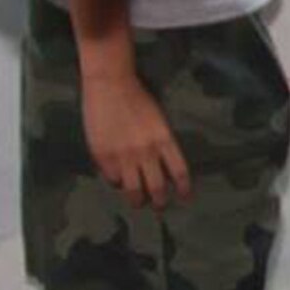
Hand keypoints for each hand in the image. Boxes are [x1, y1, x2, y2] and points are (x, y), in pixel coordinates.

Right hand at [82, 69, 191, 208]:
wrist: (110, 83)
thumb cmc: (136, 97)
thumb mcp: (157, 120)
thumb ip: (160, 143)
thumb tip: (160, 166)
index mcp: (164, 139)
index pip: (179, 172)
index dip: (184, 189)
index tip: (185, 197)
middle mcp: (146, 151)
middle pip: (157, 188)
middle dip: (160, 202)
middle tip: (159, 205)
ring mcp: (124, 156)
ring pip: (134, 191)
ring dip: (137, 200)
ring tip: (137, 201)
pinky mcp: (104, 156)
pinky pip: (112, 179)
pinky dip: (116, 182)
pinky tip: (117, 179)